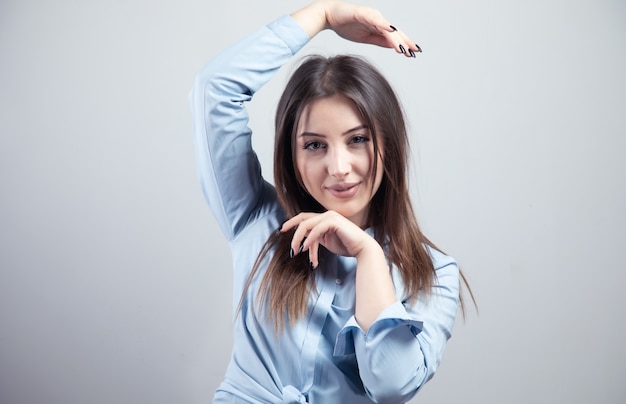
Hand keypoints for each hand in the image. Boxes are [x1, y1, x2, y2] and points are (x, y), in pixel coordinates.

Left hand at [281, 210, 381, 268]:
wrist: (362, 249)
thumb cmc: (347, 246)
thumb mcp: (327, 241)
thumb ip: (316, 238)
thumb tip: (303, 240)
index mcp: (324, 218)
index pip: (304, 217)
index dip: (292, 222)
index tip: (282, 230)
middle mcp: (327, 215)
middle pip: (303, 220)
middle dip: (293, 234)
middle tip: (291, 248)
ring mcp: (330, 216)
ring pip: (307, 225)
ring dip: (299, 240)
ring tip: (297, 252)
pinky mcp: (334, 221)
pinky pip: (316, 229)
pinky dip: (309, 239)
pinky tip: (306, 249)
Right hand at [291, 0, 420, 56]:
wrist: (328, 16)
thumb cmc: (345, 25)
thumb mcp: (365, 38)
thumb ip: (379, 41)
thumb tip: (392, 46)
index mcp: (378, 27)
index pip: (394, 37)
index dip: (404, 44)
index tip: (413, 54)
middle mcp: (378, 20)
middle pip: (395, 32)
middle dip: (405, 42)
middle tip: (415, 52)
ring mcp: (372, 16)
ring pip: (387, 29)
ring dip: (396, 39)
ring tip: (403, 49)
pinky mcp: (363, 13)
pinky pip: (376, 20)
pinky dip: (384, 25)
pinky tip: (391, 30)